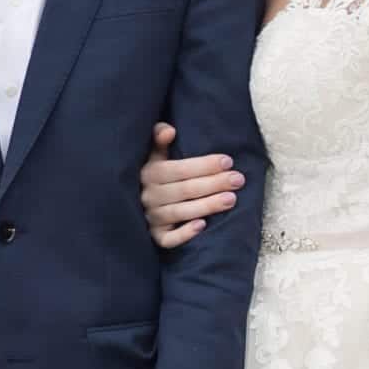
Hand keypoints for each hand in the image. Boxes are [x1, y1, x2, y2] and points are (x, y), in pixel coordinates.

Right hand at [140, 121, 244, 247]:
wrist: (130, 203)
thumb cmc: (151, 176)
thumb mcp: (151, 155)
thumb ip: (158, 139)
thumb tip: (169, 130)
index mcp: (149, 173)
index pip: (180, 169)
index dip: (204, 165)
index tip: (228, 161)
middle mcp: (149, 196)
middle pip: (185, 190)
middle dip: (213, 183)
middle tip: (238, 180)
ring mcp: (151, 217)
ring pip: (181, 212)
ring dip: (207, 206)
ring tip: (231, 199)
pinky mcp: (154, 236)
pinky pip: (168, 239)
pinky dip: (183, 234)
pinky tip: (202, 226)